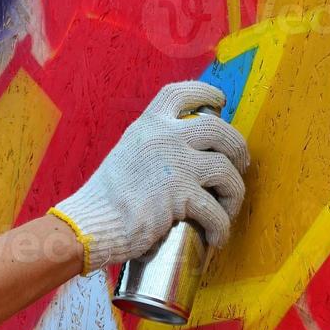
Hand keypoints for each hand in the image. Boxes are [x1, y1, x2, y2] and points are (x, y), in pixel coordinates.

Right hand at [48, 80, 249, 275]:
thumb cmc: (107, 197)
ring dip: (234, 192)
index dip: (207, 93)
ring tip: (227, 209)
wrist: (89, 222)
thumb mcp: (129, 152)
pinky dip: (222, 226)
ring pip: (227, 170)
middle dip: (237, 149)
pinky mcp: (180, 195)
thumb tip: (189, 151)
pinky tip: (216, 236)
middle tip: (240, 165)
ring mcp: (175, 164)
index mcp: (149, 124)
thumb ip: (156, 145)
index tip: (220, 101)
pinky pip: (217, 210)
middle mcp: (164, 137)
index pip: (182, 93)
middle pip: (219, 130)